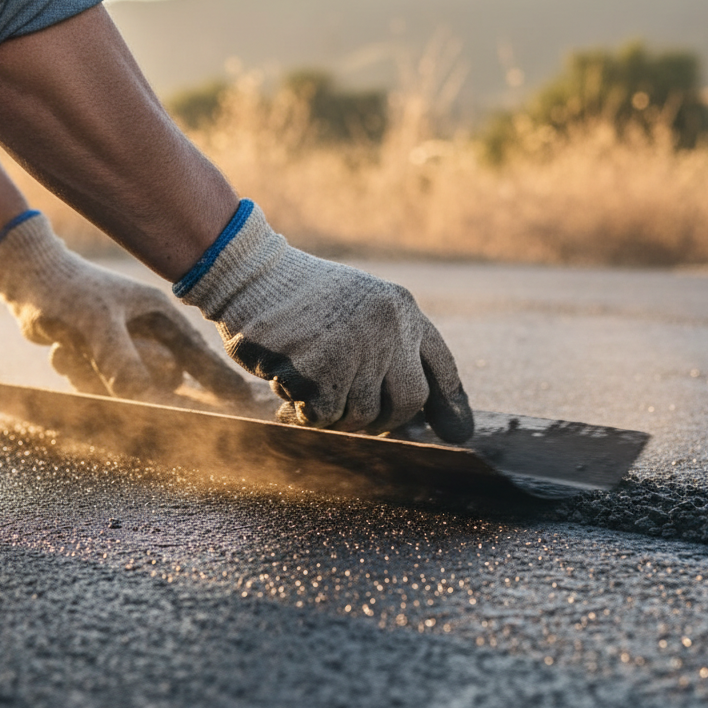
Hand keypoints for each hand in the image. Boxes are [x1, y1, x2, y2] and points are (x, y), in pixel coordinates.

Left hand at [0, 212, 253, 405]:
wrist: (25, 280)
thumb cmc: (67, 292)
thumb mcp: (97, 325)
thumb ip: (123, 363)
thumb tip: (145, 401)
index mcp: (160, 317)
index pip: (197, 354)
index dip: (218, 379)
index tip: (243, 401)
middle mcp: (147, 334)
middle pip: (160, 380)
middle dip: (129, 380)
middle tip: (100, 361)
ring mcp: (124, 348)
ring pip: (126, 388)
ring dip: (93, 376)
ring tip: (70, 350)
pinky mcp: (100, 359)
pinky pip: (100, 387)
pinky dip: (77, 374)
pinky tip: (60, 351)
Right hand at [175, 203, 473, 440]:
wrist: (250, 275)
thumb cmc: (298, 298)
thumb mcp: (357, 309)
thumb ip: (388, 348)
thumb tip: (422, 419)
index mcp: (401, 310)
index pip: (439, 365)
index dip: (449, 403)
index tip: (458, 432)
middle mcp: (389, 328)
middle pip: (407, 403)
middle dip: (382, 419)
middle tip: (349, 412)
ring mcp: (357, 349)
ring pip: (362, 416)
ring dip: (332, 411)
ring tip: (306, 383)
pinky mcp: (323, 370)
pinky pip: (324, 415)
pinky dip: (304, 411)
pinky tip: (287, 385)